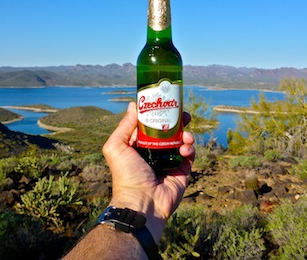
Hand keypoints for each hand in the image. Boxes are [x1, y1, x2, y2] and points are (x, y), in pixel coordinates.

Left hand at [102, 102, 194, 242]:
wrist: (142, 203)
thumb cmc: (126, 175)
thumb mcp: (116, 147)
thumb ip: (124, 126)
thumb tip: (133, 105)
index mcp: (139, 146)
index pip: (151, 126)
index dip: (159, 114)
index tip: (167, 104)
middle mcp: (155, 153)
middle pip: (170, 132)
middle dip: (178, 122)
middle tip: (184, 115)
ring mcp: (169, 162)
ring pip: (182, 142)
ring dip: (186, 135)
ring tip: (186, 136)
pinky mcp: (182, 172)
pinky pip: (190, 156)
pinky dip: (190, 150)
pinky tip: (185, 150)